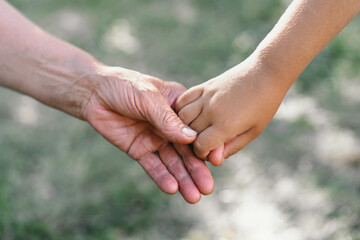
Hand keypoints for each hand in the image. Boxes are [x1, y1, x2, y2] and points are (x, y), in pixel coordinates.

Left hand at [83, 66, 213, 202]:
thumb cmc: (123, 86)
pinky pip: (153, 166)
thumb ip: (167, 118)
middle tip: (207, 189)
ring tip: (193, 197)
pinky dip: (162, 177)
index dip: (207, 145)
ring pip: (172, 162)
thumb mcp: (147, 97)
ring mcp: (156, 139)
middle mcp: (170, 125)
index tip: (217, 161)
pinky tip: (172, 188)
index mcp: (179, 107)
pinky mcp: (140, 150)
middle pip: (187, 150)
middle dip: (197, 170)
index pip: (196, 128)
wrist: (94, 94)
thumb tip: (192, 139)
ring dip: (183, 179)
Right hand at [176, 57, 286, 165]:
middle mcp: (212, 111)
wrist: (266, 72)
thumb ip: (231, 147)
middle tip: (205, 142)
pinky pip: (184, 99)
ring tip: (197, 129)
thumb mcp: (253, 131)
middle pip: (189, 133)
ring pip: (182, 117)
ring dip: (185, 126)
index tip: (210, 152)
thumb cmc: (264, 105)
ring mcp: (206, 97)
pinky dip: (181, 109)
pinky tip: (190, 114)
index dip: (203, 153)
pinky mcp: (205, 86)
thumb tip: (213, 160)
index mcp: (226, 125)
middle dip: (194, 141)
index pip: (200, 146)